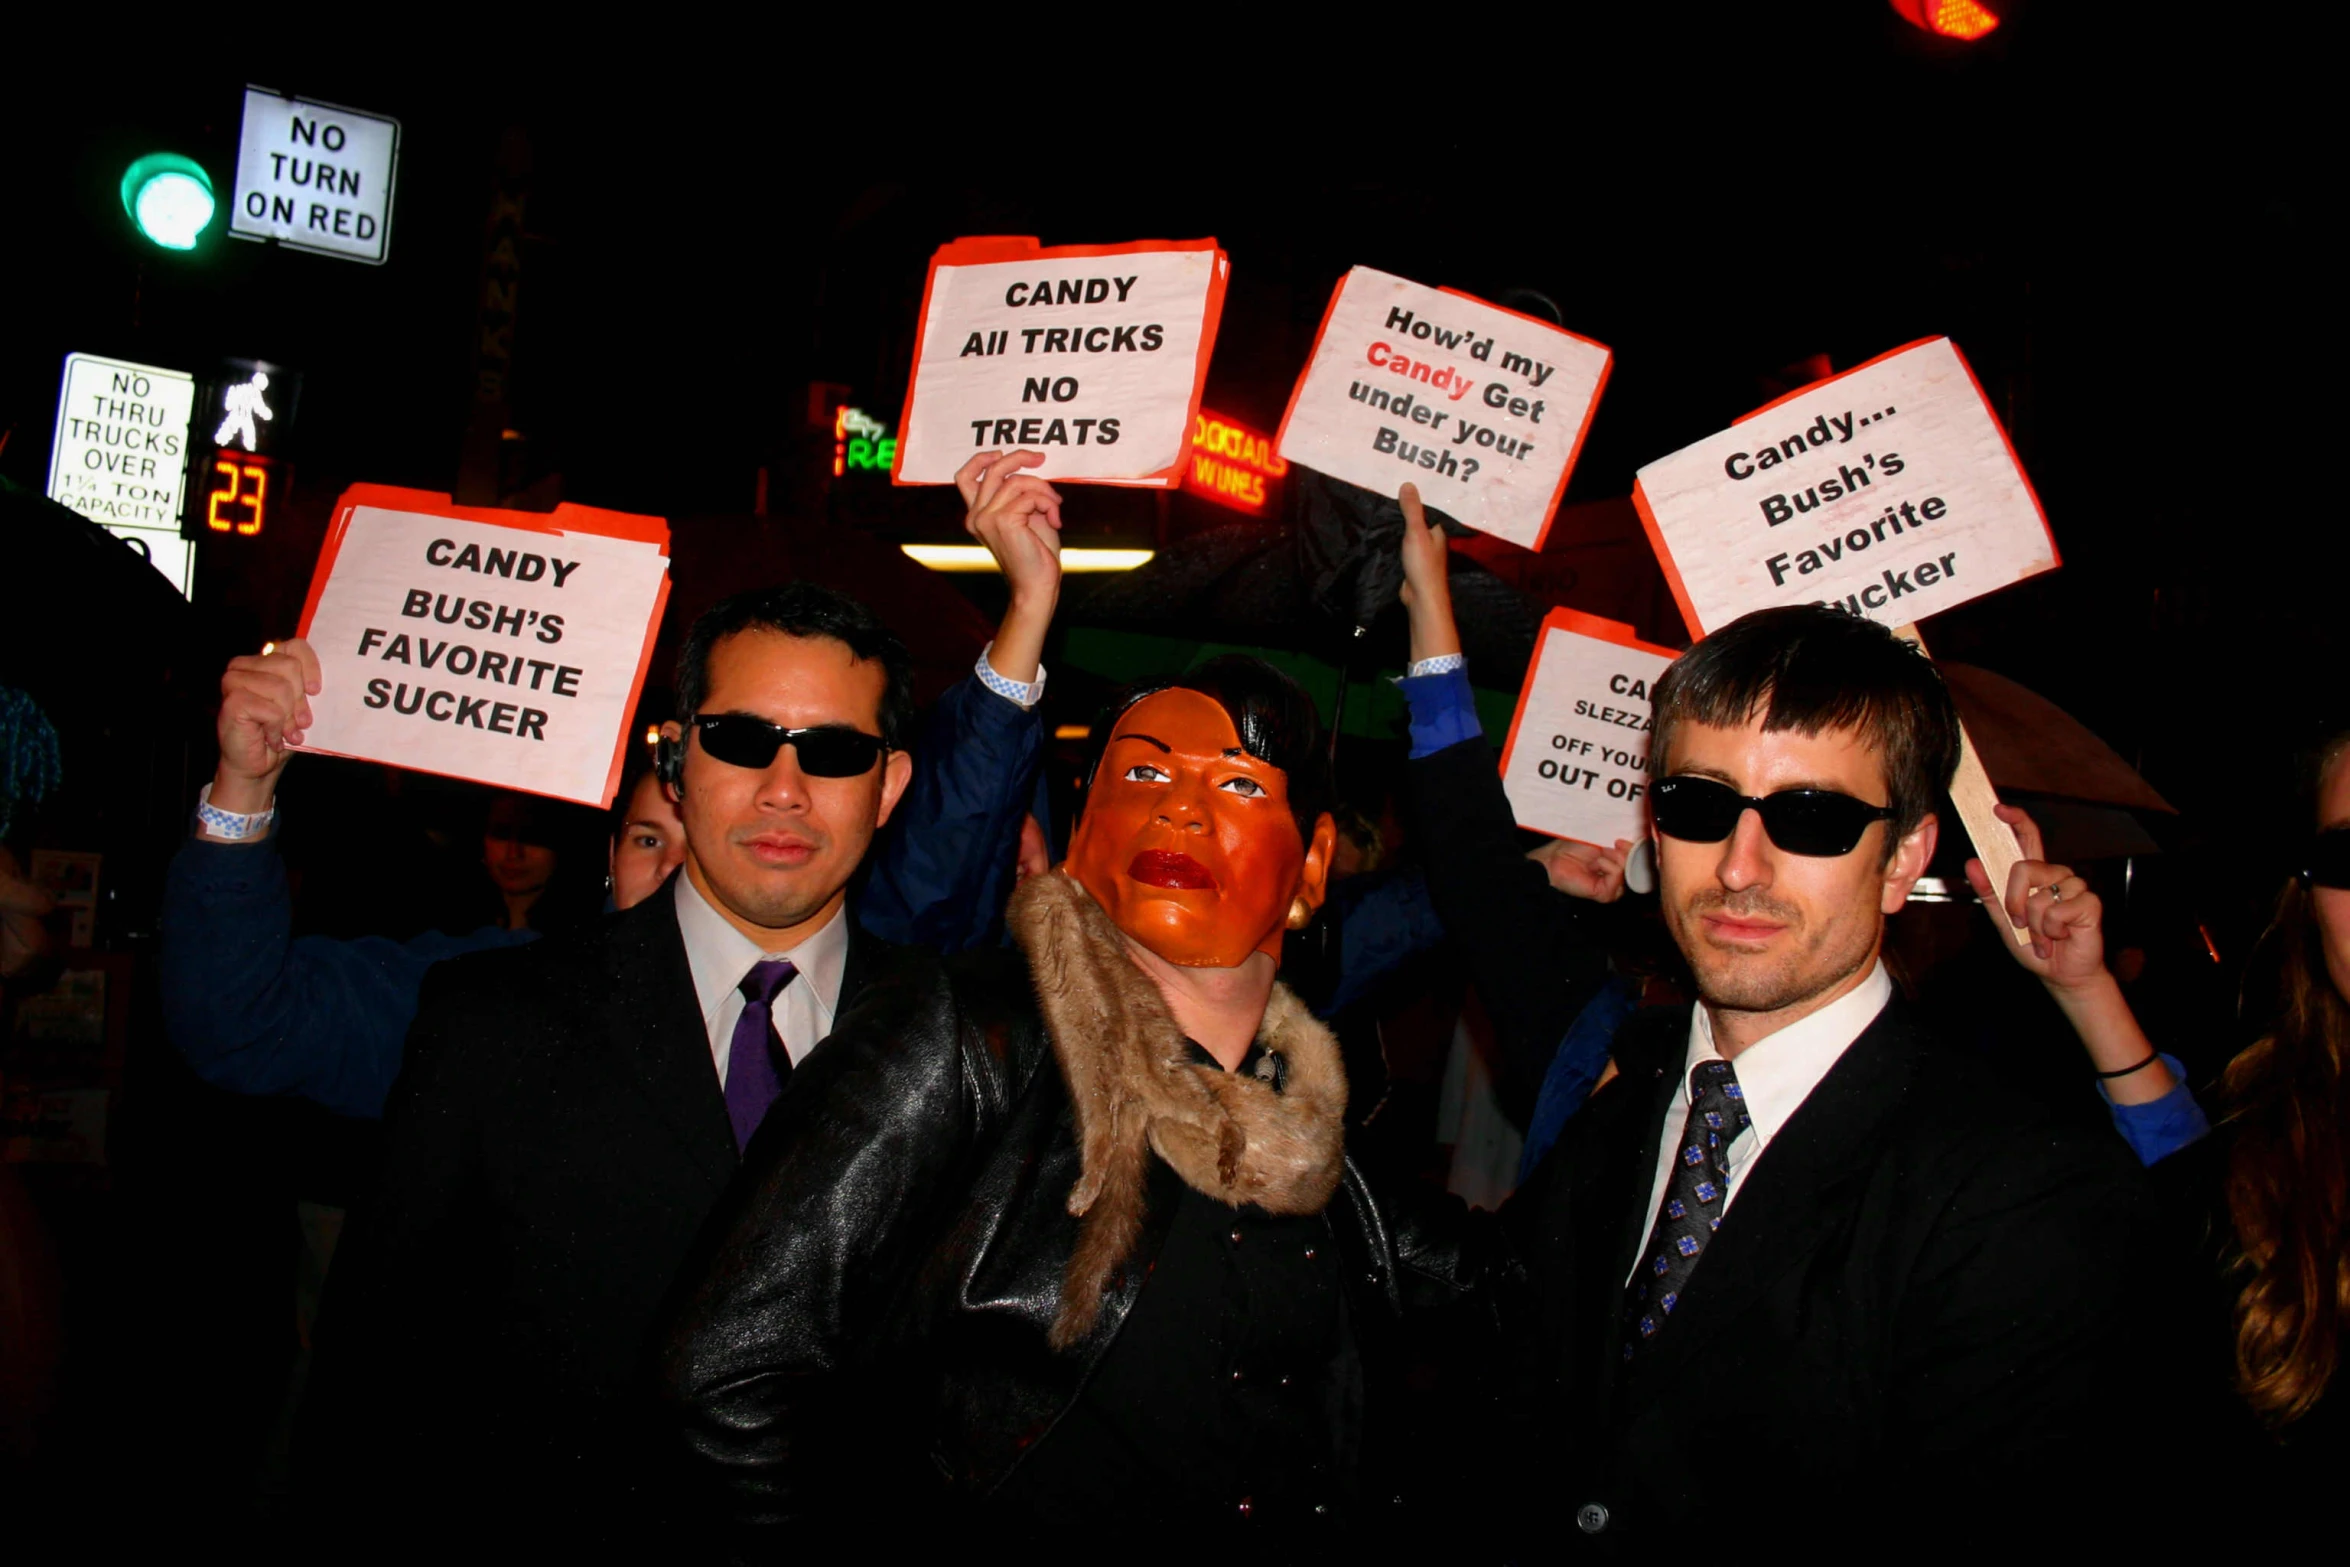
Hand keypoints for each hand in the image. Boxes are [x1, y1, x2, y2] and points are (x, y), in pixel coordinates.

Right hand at [213, 638, 320, 816]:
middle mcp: (245, 666)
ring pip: (280, 688)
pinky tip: (271, 738)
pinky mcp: (231, 701)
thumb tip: (340, 675)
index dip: (311, 667)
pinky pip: (270, 710)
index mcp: (265, 661)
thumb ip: (309, 687)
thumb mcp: (301, 706)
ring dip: (288, 718)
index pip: (295, 645)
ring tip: (286, 732)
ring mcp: (234, 681)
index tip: (316, 691)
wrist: (256, 766)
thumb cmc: (281, 733)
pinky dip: (276, 729)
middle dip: (300, 700)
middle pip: (289, 666)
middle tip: (302, 723)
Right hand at [957, 449, 1063, 684]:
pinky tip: (1055, 520)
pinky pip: (1030, 495)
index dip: (981, 459)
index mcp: (977, 514)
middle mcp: (976, 515)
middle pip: (992, 469)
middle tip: (1041, 458)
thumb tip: (1028, 468)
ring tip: (1055, 507)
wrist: (1038, 586)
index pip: (964, 477)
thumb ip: (1020, 494)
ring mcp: (986, 518)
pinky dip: (1048, 503)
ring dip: (1043, 489)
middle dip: (1019, 458)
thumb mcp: (1027, 516)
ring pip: (1016, 481)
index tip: (1002, 452)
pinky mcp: (1003, 521)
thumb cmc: (1036, 554)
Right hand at [1397, 483, 1459, 665]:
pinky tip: (1385, 534)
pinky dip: (1396, 540)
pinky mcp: (1413, 564)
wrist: (1421, 597)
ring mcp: (1423, 553)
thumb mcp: (1416, 532)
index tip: (1404, 483)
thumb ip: (1412, 510)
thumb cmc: (1423, 564)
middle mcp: (1433, 541)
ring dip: (1401, 526)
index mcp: (1438, 531)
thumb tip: (1408, 483)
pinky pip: (1404, 546)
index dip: (1418, 498)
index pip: (1429, 509)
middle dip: (1408, 511)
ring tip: (1384, 508)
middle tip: (1389, 492)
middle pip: (1419, 521)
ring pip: (1411, 534)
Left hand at [1529, 836, 1632, 903]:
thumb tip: (1642, 840)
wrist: (1555, 860)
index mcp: (1618, 863)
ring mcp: (1613, 887)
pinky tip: (1596, 864)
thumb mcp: (1602, 841)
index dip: (1635, 847)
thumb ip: (1621, 844)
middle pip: (1636, 864)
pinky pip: (1617, 874)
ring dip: (1613, 857)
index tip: (1621, 840)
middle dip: (1625, 851)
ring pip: (1628, 868)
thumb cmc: (1574, 848)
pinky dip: (1607, 865)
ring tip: (1597, 856)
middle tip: (1609, 846)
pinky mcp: (1607, 894)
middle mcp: (1618, 877)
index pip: (1638, 858)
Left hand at [1962, 804, 2104, 988]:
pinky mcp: (2089, 902)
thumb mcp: (2003, 920)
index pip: (2027, 838)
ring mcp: (2075, 886)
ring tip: (2044, 936)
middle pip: (2025, 867)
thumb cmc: (2033, 945)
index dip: (2015, 820)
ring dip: (2036, 924)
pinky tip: (2060, 937)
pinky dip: (2052, 931)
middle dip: (2014, 902)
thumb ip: (1989, 892)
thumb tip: (1973, 863)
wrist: (2059, 974)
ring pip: (2039, 896)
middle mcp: (2055, 875)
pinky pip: (2058, 911)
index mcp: (2034, 874)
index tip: (1998, 809)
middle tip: (2021, 923)